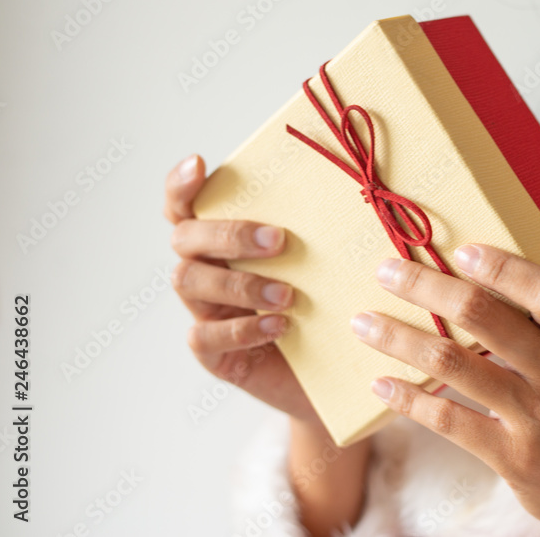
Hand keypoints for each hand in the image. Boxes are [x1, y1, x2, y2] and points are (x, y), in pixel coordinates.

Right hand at [164, 153, 319, 426]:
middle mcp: (206, 271)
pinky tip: (279, 326)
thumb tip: (357, 188)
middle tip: (278, 240)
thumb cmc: (327, 310)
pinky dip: (242, 329)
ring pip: (190, 281)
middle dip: (228, 234)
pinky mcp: (214, 355)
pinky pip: (205, 336)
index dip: (182, 185)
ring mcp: (205, 313)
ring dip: (239, 282)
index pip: (186, 207)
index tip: (199, 163)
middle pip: (185, 238)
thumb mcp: (324, 267)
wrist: (335, 376)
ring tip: (288, 294)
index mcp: (225, 243)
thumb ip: (320, 234)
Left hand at [349, 184, 539, 531]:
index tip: (458, 250)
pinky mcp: (511, 456)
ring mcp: (538, 417)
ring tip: (361, 321)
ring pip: (458, 368)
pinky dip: (409, 399)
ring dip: (401, 340)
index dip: (504, 269)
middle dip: (428, 289)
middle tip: (385, 270)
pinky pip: (450, 421)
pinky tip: (378, 381)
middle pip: (489, 321)